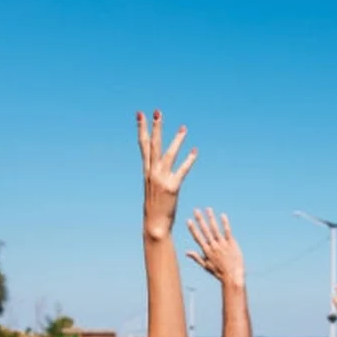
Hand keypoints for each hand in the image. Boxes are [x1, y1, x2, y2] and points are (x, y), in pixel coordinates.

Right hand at [136, 110, 196, 240]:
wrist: (154, 225)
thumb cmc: (155, 209)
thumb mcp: (152, 189)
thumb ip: (154, 177)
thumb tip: (156, 169)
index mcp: (147, 172)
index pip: (143, 146)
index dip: (141, 129)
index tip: (140, 114)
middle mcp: (152, 173)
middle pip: (153, 145)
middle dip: (155, 127)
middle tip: (157, 111)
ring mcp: (161, 180)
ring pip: (169, 155)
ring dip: (176, 140)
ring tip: (183, 127)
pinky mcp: (172, 188)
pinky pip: (182, 171)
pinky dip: (189, 160)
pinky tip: (195, 151)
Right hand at [186, 208, 244, 286]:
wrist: (232, 276)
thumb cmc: (219, 272)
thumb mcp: (206, 266)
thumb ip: (196, 257)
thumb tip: (186, 252)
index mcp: (206, 251)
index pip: (198, 237)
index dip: (193, 228)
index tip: (188, 220)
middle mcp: (213, 246)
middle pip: (205, 230)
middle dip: (200, 219)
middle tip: (196, 210)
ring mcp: (222, 244)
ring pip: (215, 228)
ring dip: (211, 218)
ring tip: (208, 209)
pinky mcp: (231, 243)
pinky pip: (227, 231)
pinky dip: (225, 223)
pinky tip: (222, 215)